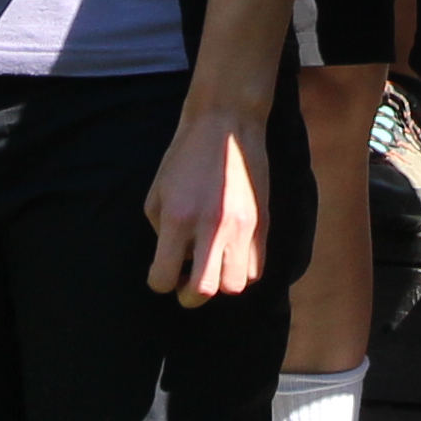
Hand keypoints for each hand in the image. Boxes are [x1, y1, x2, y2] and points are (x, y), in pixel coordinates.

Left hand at [146, 94, 275, 300]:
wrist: (227, 124)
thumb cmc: (185, 156)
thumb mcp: (158, 192)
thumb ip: (162, 233)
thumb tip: (176, 261)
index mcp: (178, 218)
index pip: (163, 278)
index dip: (158, 282)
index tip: (161, 274)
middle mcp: (211, 227)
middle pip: (203, 291)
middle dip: (189, 296)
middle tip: (185, 283)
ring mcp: (242, 226)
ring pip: (235, 285)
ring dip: (220, 283)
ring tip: (211, 266)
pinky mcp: (262, 223)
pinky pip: (256, 268)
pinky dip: (240, 270)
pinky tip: (229, 253)